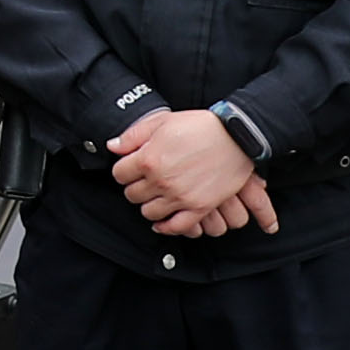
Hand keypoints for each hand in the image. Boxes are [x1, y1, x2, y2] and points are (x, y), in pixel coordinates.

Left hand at [107, 106, 265, 230]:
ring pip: (149, 212)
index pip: (119, 174)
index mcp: (149, 159)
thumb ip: (133, 135)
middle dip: (135, 187)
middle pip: (132, 195)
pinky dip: (165, 227)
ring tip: (155, 196)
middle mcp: (161, 181)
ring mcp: (180, 196)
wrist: (237, 136)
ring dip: (149, 205)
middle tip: (144, 181)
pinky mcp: (199, 207)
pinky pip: (175, 227)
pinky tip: (162, 222)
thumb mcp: (162, 122)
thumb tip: (112, 147)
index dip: (124, 170)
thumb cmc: (200, 126)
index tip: (131, 168)